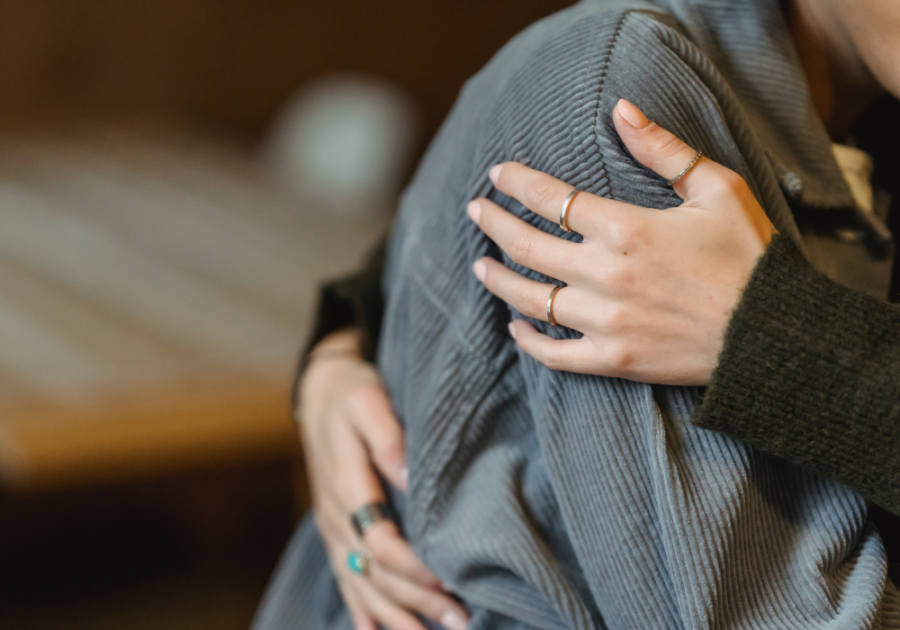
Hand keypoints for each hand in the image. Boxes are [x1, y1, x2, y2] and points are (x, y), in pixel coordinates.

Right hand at [298, 329, 468, 629]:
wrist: (320, 394)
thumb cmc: (352, 394)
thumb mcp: (368, 400)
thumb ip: (387, 437)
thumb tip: (409, 475)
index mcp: (346, 487)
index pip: (380, 542)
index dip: (414, 567)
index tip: (451, 580)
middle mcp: (337, 518)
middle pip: (375, 574)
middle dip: (417, 601)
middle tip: (462, 620)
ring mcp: (334, 530)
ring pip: (361, 586)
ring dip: (395, 616)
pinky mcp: (338, 534)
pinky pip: (346, 581)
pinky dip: (363, 612)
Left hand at [467, 99, 775, 385]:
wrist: (772, 335)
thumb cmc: (748, 257)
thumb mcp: (717, 190)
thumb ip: (663, 150)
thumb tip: (621, 109)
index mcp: (627, 228)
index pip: (552, 200)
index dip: (517, 184)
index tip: (497, 175)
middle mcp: (606, 274)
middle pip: (528, 246)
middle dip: (493, 224)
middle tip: (476, 212)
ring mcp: (606, 321)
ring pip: (531, 299)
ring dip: (499, 280)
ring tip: (480, 266)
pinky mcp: (613, 359)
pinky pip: (554, 353)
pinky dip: (528, 341)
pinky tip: (515, 327)